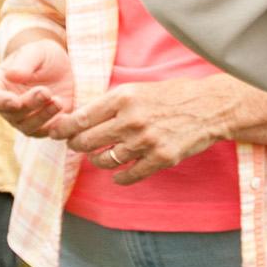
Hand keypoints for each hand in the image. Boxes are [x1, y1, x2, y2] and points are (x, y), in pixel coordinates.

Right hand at [0, 39, 74, 139]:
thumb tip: (11, 75)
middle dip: (29, 105)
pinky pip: (47, 133)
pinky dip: (55, 127)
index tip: (16, 102)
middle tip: (46, 92)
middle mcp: (8, 106)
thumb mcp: (35, 52)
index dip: (1, 103)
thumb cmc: (43, 56)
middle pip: (12, 115)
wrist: (63, 66)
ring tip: (58, 102)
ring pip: (28, 127)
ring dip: (42, 117)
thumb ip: (24, 63)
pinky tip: (66, 116)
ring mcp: (25, 118)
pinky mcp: (44, 125)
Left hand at [60, 78, 242, 183]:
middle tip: (76, 145)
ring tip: (100, 156)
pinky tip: (118, 175)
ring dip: (97, 160)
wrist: (210, 107)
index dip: (62, 128)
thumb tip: (78, 118)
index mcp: (123, 97)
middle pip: (86, 141)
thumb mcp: (138, 89)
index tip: (55, 132)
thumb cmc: (172, 95)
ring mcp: (146, 141)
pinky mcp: (160, 159)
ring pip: (104, 160)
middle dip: (75, 145)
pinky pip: (128, 176)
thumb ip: (110, 104)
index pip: (80, 118)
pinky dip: (119, 178)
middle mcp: (131, 119)